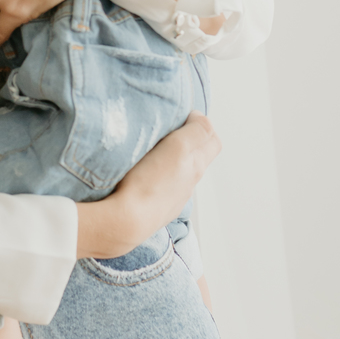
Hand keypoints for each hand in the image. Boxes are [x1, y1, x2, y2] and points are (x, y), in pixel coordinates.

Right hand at [75, 114, 220, 259]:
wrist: (126, 221)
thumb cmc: (150, 182)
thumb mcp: (179, 146)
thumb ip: (196, 130)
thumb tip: (201, 119)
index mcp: (197, 166)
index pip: (213, 140)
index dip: (202, 125)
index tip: (182, 117)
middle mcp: (188, 184)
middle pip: (197, 157)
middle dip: (188, 140)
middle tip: (169, 130)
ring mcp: (172, 199)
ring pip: (179, 174)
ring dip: (171, 160)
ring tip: (153, 151)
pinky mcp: (155, 209)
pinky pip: (162, 187)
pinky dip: (159, 177)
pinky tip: (144, 174)